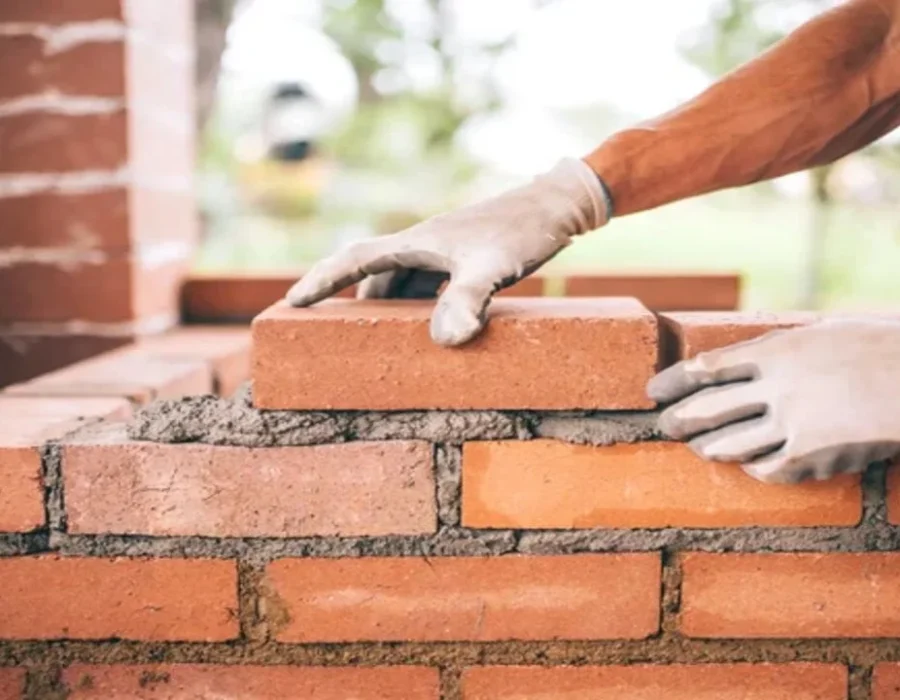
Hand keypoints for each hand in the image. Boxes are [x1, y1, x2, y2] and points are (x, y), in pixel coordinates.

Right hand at [285, 158, 609, 345]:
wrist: (559, 205)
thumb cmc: (524, 230)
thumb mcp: (494, 266)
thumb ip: (467, 299)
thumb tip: (444, 341)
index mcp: (417, 242)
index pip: (355, 258)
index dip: (321, 280)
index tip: (292, 302)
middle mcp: (424, 245)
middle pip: (373, 274)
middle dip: (349, 301)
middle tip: (328, 334)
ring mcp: (444, 251)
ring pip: (400, 282)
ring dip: (385, 307)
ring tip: (375, 340)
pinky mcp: (464, 259)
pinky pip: (426, 285)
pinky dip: (417, 306)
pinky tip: (428, 326)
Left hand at [648, 319, 899, 483]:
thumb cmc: (879, 348)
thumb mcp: (823, 333)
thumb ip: (781, 349)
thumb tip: (750, 358)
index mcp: (775, 351)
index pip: (706, 367)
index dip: (674, 381)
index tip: (653, 391)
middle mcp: (775, 387)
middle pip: (707, 408)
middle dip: (678, 420)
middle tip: (662, 426)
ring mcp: (791, 423)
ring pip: (729, 444)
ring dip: (708, 448)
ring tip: (698, 449)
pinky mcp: (811, 456)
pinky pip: (767, 469)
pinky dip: (755, 468)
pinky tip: (751, 467)